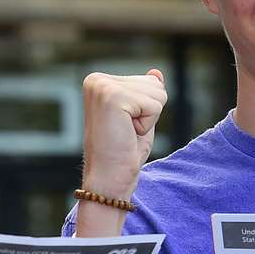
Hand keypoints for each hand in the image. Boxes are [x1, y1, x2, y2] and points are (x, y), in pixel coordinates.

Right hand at [81, 69, 166, 199]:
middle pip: (154, 84)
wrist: (108, 180)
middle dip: (149, 113)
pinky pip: (154, 106)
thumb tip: (156, 73)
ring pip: (157, 93)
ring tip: (126, 133)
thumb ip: (145, 93)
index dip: (146, 110)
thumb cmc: (123, 153)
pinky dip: (147, 125)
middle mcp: (96, 80)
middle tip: (126, 132)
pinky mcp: (112, 97)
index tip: (125, 126)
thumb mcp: (140, 118)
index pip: (149, 81)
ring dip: (148, 120)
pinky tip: (127, 134)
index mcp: (98, 81)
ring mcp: (102, 87)